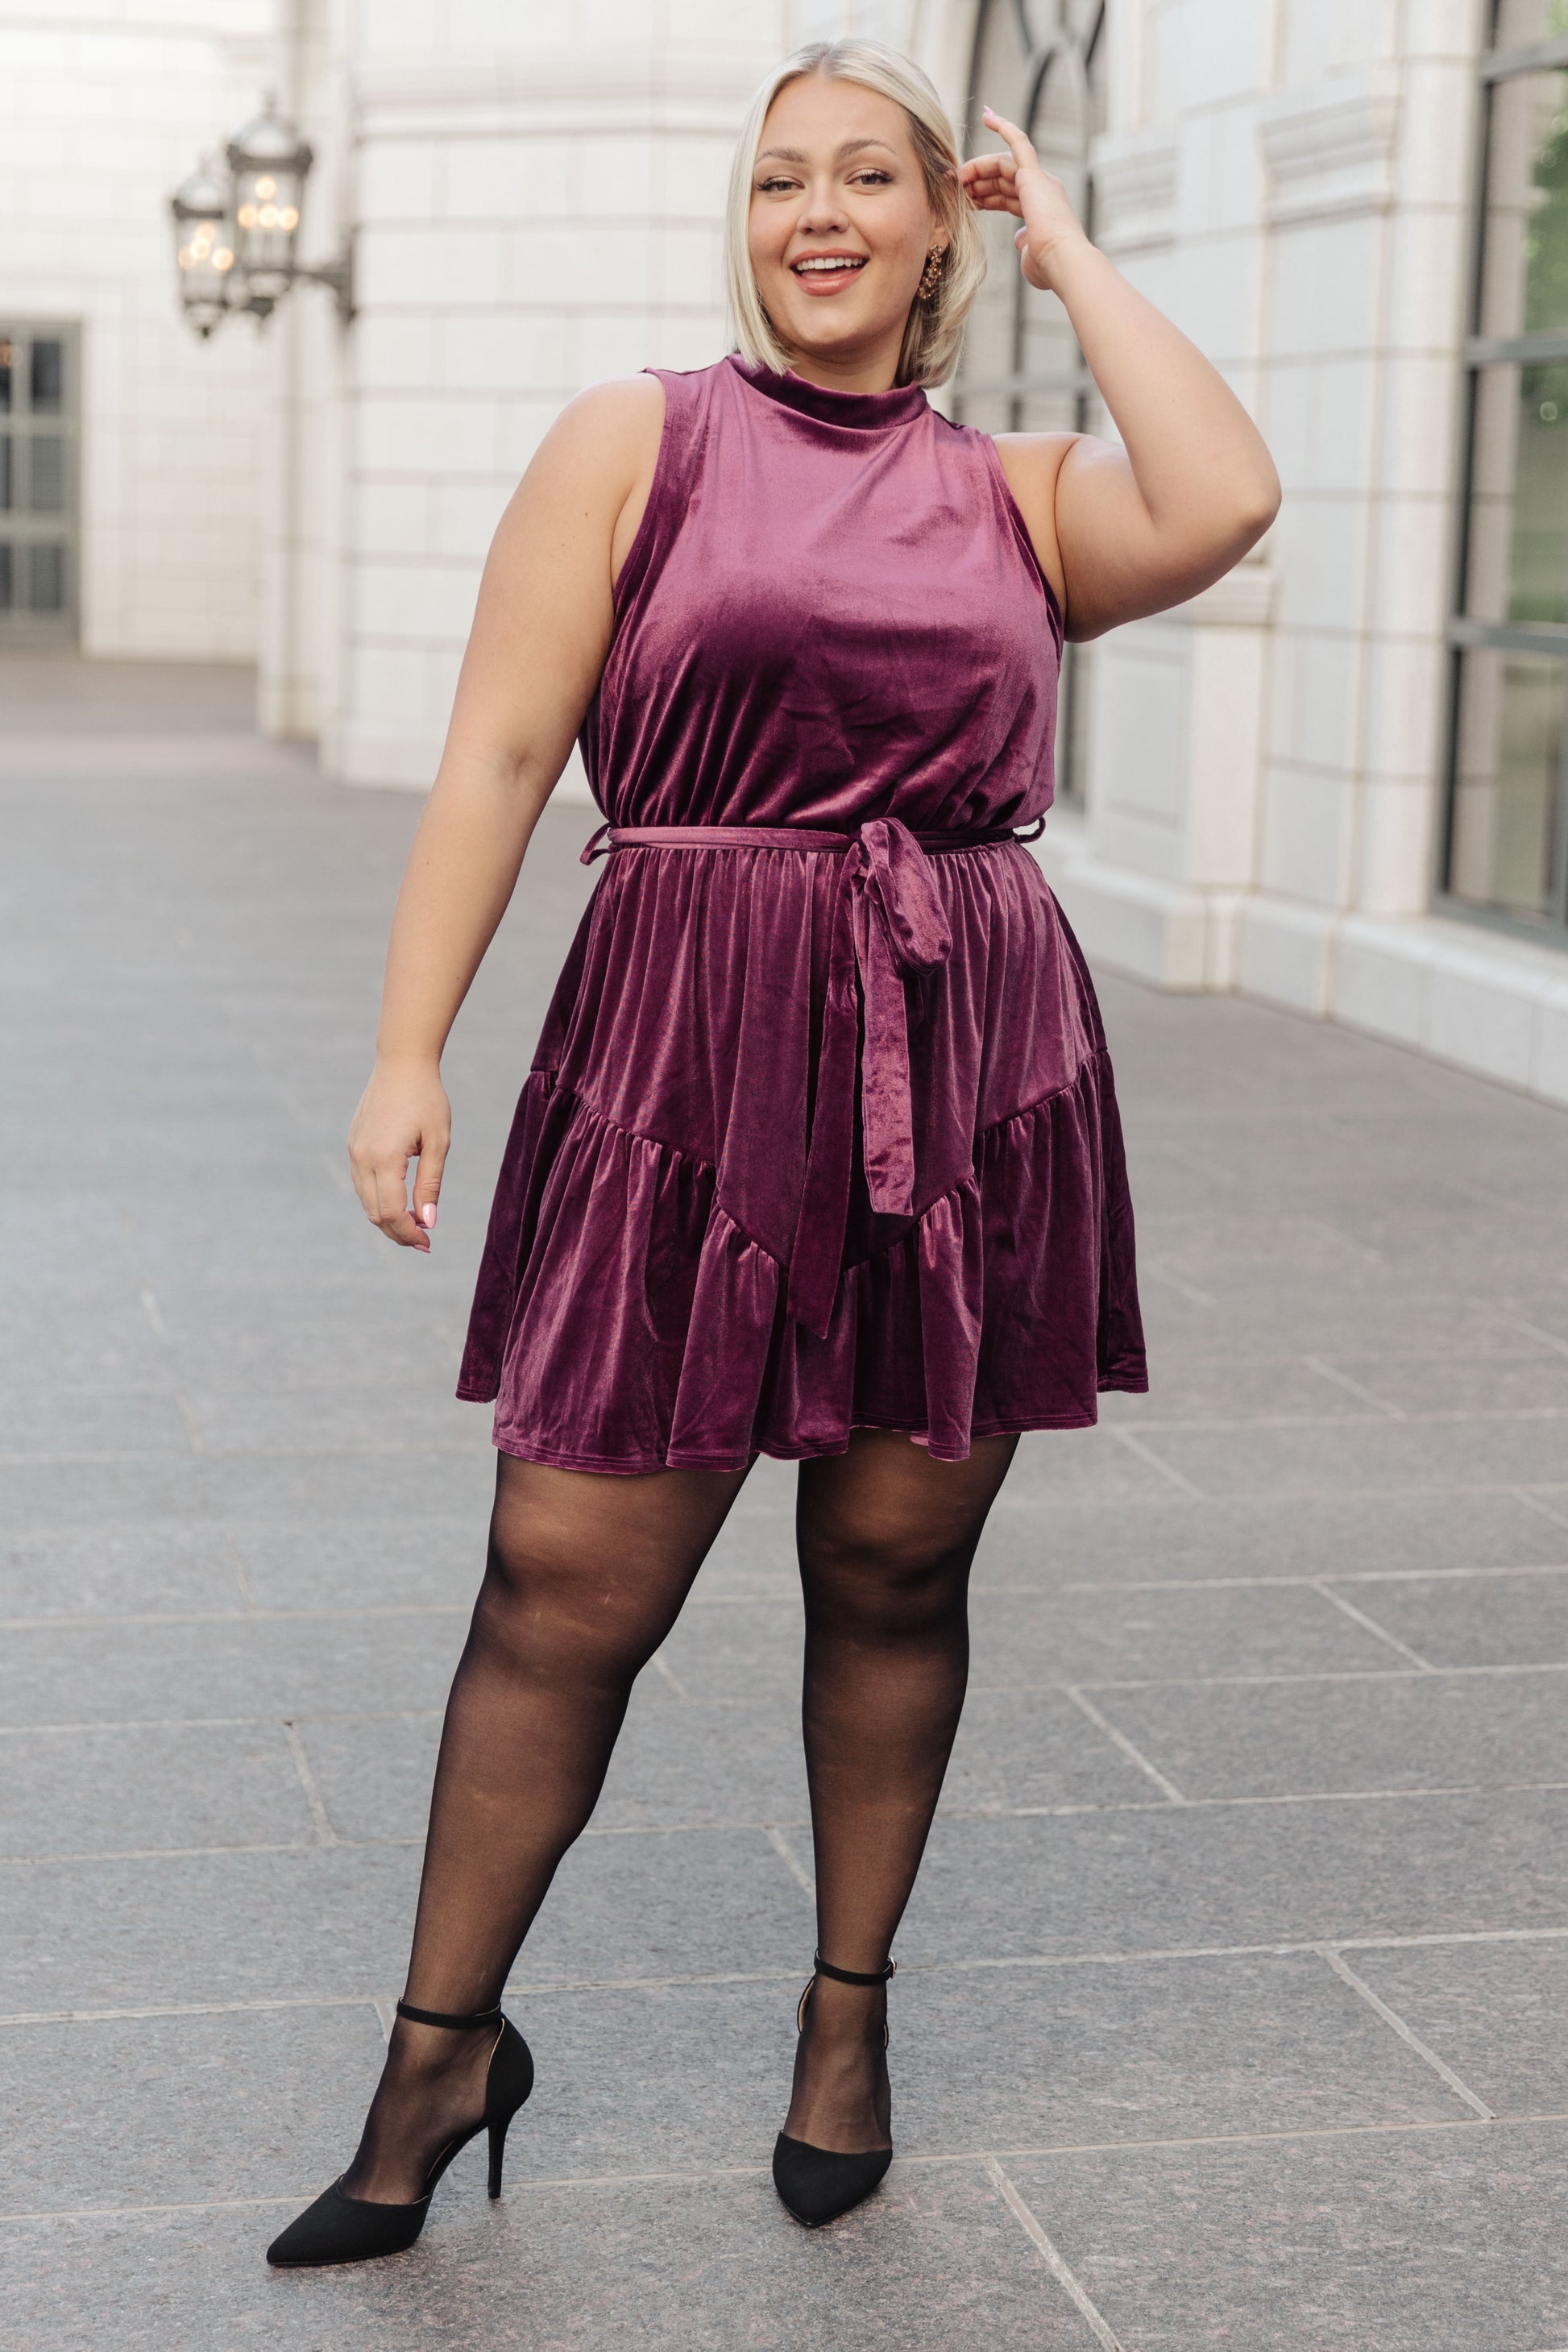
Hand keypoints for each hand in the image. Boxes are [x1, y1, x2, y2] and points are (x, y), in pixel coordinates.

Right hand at [348, 1057, 450, 1250]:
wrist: (401, 1063)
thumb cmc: (427, 1099)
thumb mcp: (438, 1142)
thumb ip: (430, 1184)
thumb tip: (428, 1222)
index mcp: (384, 1158)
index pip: (391, 1213)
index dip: (408, 1233)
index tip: (428, 1243)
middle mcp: (362, 1158)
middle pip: (374, 1213)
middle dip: (398, 1232)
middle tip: (424, 1241)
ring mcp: (354, 1151)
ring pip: (366, 1201)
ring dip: (387, 1218)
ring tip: (415, 1224)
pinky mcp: (353, 1144)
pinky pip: (362, 1183)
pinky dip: (379, 1199)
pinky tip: (400, 1200)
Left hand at [960, 107, 1088, 293]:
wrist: (1064, 262)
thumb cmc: (1049, 267)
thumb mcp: (1030, 256)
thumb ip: (1024, 245)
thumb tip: (1020, 240)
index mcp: (1040, 210)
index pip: (1007, 196)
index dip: (985, 197)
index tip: (966, 201)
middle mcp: (1042, 190)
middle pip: (1001, 179)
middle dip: (976, 183)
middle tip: (952, 187)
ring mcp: (1040, 180)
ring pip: (1002, 165)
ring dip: (977, 169)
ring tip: (955, 176)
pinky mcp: (1035, 174)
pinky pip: (1018, 142)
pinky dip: (1004, 127)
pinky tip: (987, 116)